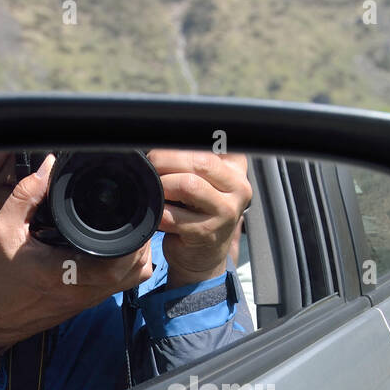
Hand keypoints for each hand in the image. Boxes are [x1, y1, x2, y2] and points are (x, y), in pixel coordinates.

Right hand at [0, 153, 154, 356]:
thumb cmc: (1, 275)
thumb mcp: (4, 229)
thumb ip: (26, 196)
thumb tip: (50, 166)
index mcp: (69, 271)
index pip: (119, 259)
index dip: (132, 236)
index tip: (127, 210)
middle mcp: (88, 288)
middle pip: (137, 267)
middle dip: (142, 239)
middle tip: (132, 213)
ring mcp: (94, 297)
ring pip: (136, 277)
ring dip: (139, 253)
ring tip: (128, 227)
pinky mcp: (93, 300)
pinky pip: (126, 283)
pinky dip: (131, 265)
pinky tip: (120, 246)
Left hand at [149, 149, 250, 287]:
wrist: (203, 253)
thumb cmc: (198, 209)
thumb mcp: (205, 178)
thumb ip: (192, 157)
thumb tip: (161, 136)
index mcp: (236, 166)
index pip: (213, 140)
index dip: (183, 140)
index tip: (165, 146)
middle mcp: (238, 187)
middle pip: (199, 160)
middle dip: (167, 160)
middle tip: (151, 165)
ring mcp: (226, 211)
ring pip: (188, 185)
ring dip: (163, 185)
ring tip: (155, 189)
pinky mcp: (207, 232)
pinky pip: (174, 215)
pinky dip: (158, 211)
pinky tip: (157, 212)